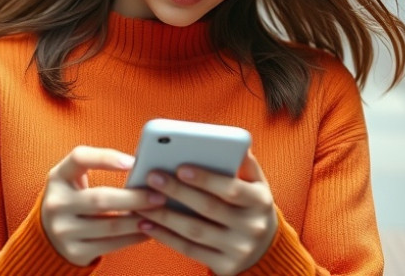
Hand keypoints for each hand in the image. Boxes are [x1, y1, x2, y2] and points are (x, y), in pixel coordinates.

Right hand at [41, 145, 166, 265]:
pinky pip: (111, 245)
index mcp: (58, 177)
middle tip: (159, 196)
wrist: (48, 235)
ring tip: (158, 214)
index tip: (133, 162)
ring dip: (138, 220)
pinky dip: (133, 238)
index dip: (106, 158)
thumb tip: (142, 165)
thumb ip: (98, 166)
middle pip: (101, 198)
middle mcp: (56, 203)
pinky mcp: (74, 251)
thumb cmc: (73, 198)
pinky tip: (148, 231)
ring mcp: (63, 230)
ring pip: (110, 225)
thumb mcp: (73, 179)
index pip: (79, 158)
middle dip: (134, 198)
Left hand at [135, 150, 276, 275]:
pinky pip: (189, 250)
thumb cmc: (250, 207)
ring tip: (140, 202)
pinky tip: (146, 224)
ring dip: (164, 216)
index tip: (180, 167)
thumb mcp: (257, 185)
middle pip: (209, 208)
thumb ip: (245, 164)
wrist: (264, 250)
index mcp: (260, 202)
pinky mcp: (224, 266)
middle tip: (152, 177)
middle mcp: (252, 227)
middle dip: (178, 192)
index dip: (206, 179)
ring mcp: (238, 249)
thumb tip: (233, 141)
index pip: (232, 189)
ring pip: (194, 231)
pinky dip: (165, 237)